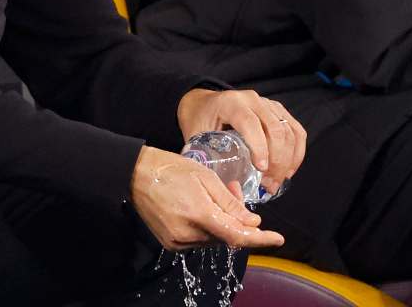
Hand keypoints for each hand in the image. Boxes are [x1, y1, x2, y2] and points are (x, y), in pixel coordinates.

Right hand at [130, 146, 285, 249]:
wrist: (134, 174)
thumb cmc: (170, 168)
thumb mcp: (204, 177)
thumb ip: (229, 202)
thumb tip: (252, 222)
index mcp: (199, 214)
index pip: (237, 235)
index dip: (260, 239)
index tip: (278, 238)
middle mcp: (188, 234)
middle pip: (226, 236)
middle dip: (237, 218)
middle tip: (235, 191)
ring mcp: (177, 241)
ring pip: (213, 238)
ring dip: (222, 221)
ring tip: (215, 195)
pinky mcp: (170, 242)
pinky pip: (198, 239)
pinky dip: (207, 226)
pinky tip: (203, 207)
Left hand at [177, 89, 306, 197]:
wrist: (202, 103)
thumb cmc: (198, 120)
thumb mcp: (196, 136)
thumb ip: (206, 158)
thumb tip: (219, 188)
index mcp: (230, 103)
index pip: (250, 123)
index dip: (260, 147)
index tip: (261, 170)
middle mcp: (252, 99)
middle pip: (276, 129)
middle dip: (277, 161)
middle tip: (269, 184)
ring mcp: (267, 103)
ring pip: (290, 131)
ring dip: (288, 160)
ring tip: (277, 181)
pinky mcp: (278, 110)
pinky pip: (296, 131)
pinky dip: (296, 152)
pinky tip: (288, 170)